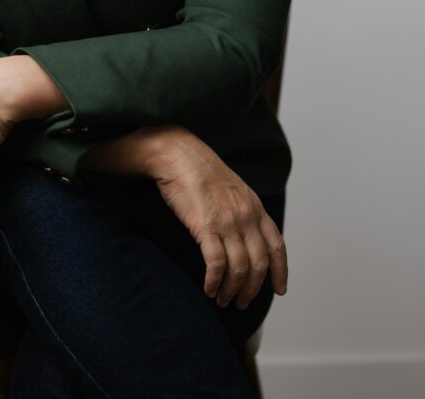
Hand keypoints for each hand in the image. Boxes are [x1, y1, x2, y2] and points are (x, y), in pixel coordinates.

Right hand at [146, 128, 288, 309]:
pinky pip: (216, 264)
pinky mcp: (205, 226)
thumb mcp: (233, 189)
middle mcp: (246, 216)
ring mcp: (227, 221)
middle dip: (251, 289)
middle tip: (241, 302)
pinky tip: (208, 289)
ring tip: (223, 300)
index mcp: (255, 206)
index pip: (277, 246)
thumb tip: (246, 236)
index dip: (280, 272)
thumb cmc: (200, 171)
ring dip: (232, 291)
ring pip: (239, 269)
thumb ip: (244, 211)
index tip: (279, 290)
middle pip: (259, 264)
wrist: (177, 154)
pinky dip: (214, 282)